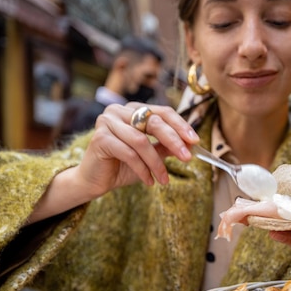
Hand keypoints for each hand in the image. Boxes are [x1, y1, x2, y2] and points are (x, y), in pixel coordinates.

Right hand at [75, 102, 200, 197]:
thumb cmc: (122, 165)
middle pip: (153, 121)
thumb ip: (167, 146)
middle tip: (187, 158)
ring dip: (156, 162)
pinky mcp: (100, 138)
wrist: (95, 180)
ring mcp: (107, 122)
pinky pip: (128, 153)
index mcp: (133, 109)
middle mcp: (119, 110)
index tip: (195, 141)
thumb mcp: (150, 155)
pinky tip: (149, 181)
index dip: (180, 126)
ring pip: (141, 140)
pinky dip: (142, 169)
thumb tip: (190, 144)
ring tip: (164, 179)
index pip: (162, 112)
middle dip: (173, 141)